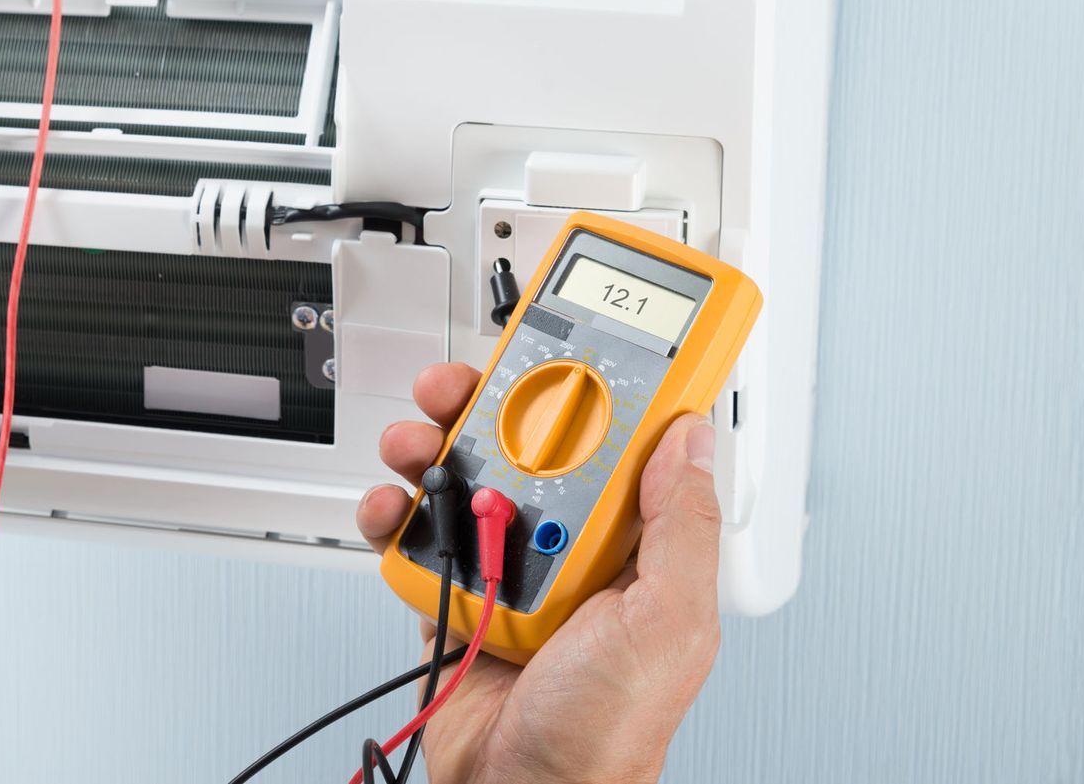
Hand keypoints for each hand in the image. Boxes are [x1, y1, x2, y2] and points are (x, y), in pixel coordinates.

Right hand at [356, 367, 722, 783]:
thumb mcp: (669, 626)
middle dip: (488, 406)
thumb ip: (681, 530)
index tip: (565, 351)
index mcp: (632, 546)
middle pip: (528, 445)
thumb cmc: (608, 734)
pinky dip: (394, 513)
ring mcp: (510, 568)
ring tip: (415, 450)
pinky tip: (392, 510)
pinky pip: (418, 534)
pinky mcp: (455, 591)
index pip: (618, 443)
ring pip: (467, 478)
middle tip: (458, 391)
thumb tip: (691, 439)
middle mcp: (571, 548)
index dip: (591, 391)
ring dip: (431, 450)